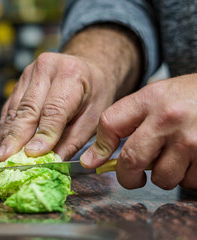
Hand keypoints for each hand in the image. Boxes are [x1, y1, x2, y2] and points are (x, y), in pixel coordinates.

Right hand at [0, 25, 141, 161]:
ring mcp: (29, 74)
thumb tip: (53, 162)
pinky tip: (5, 143)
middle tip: (5, 158)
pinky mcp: (19, 83)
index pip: (54, 110)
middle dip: (16, 137)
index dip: (42, 134)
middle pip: (27, 109)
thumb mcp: (93, 118)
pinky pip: (9, 108)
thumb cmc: (94, 93)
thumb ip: (72, 141)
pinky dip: (6, 128)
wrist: (88, 68)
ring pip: (14, 110)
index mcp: (71, 74)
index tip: (33, 154)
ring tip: (2, 156)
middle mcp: (46, 69)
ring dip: (8, 135)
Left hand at [81, 75, 196, 189]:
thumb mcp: (160, 95)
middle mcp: (169, 118)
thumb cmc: (193, 97)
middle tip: (132, 177)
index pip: (110, 123)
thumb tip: (98, 155)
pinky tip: (195, 159)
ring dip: (165, 175)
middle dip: (127, 176)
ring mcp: (192, 140)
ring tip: (176, 158)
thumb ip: (131, 120)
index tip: (93, 161)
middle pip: (131, 160)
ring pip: (162, 178)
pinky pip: (189, 182)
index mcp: (151, 98)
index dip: (99, 147)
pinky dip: (189, 177)